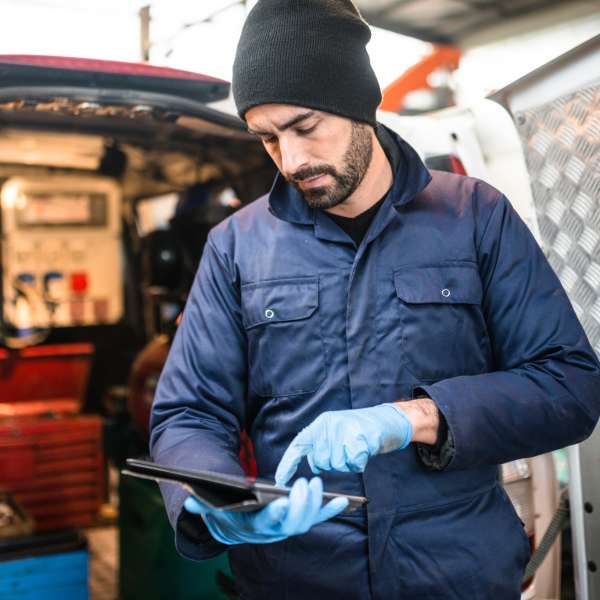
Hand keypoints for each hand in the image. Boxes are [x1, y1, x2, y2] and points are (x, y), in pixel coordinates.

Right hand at [183, 476, 347, 544]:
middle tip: (307, 484)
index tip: (282, 502)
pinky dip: (331, 510)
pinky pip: (318, 517)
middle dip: (301, 505)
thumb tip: (188, 499)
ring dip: (317, 505)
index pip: (267, 523)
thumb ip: (202, 505)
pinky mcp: (300, 518)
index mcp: (255, 527)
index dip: (276, 514)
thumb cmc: (225, 512)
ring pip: (307, 520)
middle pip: (292, 523)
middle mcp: (275, 530)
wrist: (236, 524)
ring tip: (322, 485)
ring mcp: (289, 525)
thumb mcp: (212, 508)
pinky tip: (344, 501)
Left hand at [275, 404, 411, 485]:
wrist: (386, 420)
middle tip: (346, 450)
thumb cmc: (359, 430)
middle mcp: (329, 425)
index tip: (280, 481)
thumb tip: (314, 463)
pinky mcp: (359, 439)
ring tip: (355, 448)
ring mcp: (344, 431)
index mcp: (321, 424)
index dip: (288, 464)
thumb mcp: (335, 431)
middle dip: (332, 463)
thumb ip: (322, 444)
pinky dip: (359, 463)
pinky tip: (364, 451)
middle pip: (320, 461)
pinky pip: (353, 465)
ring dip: (347, 463)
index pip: (298, 445)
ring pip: (337, 465)